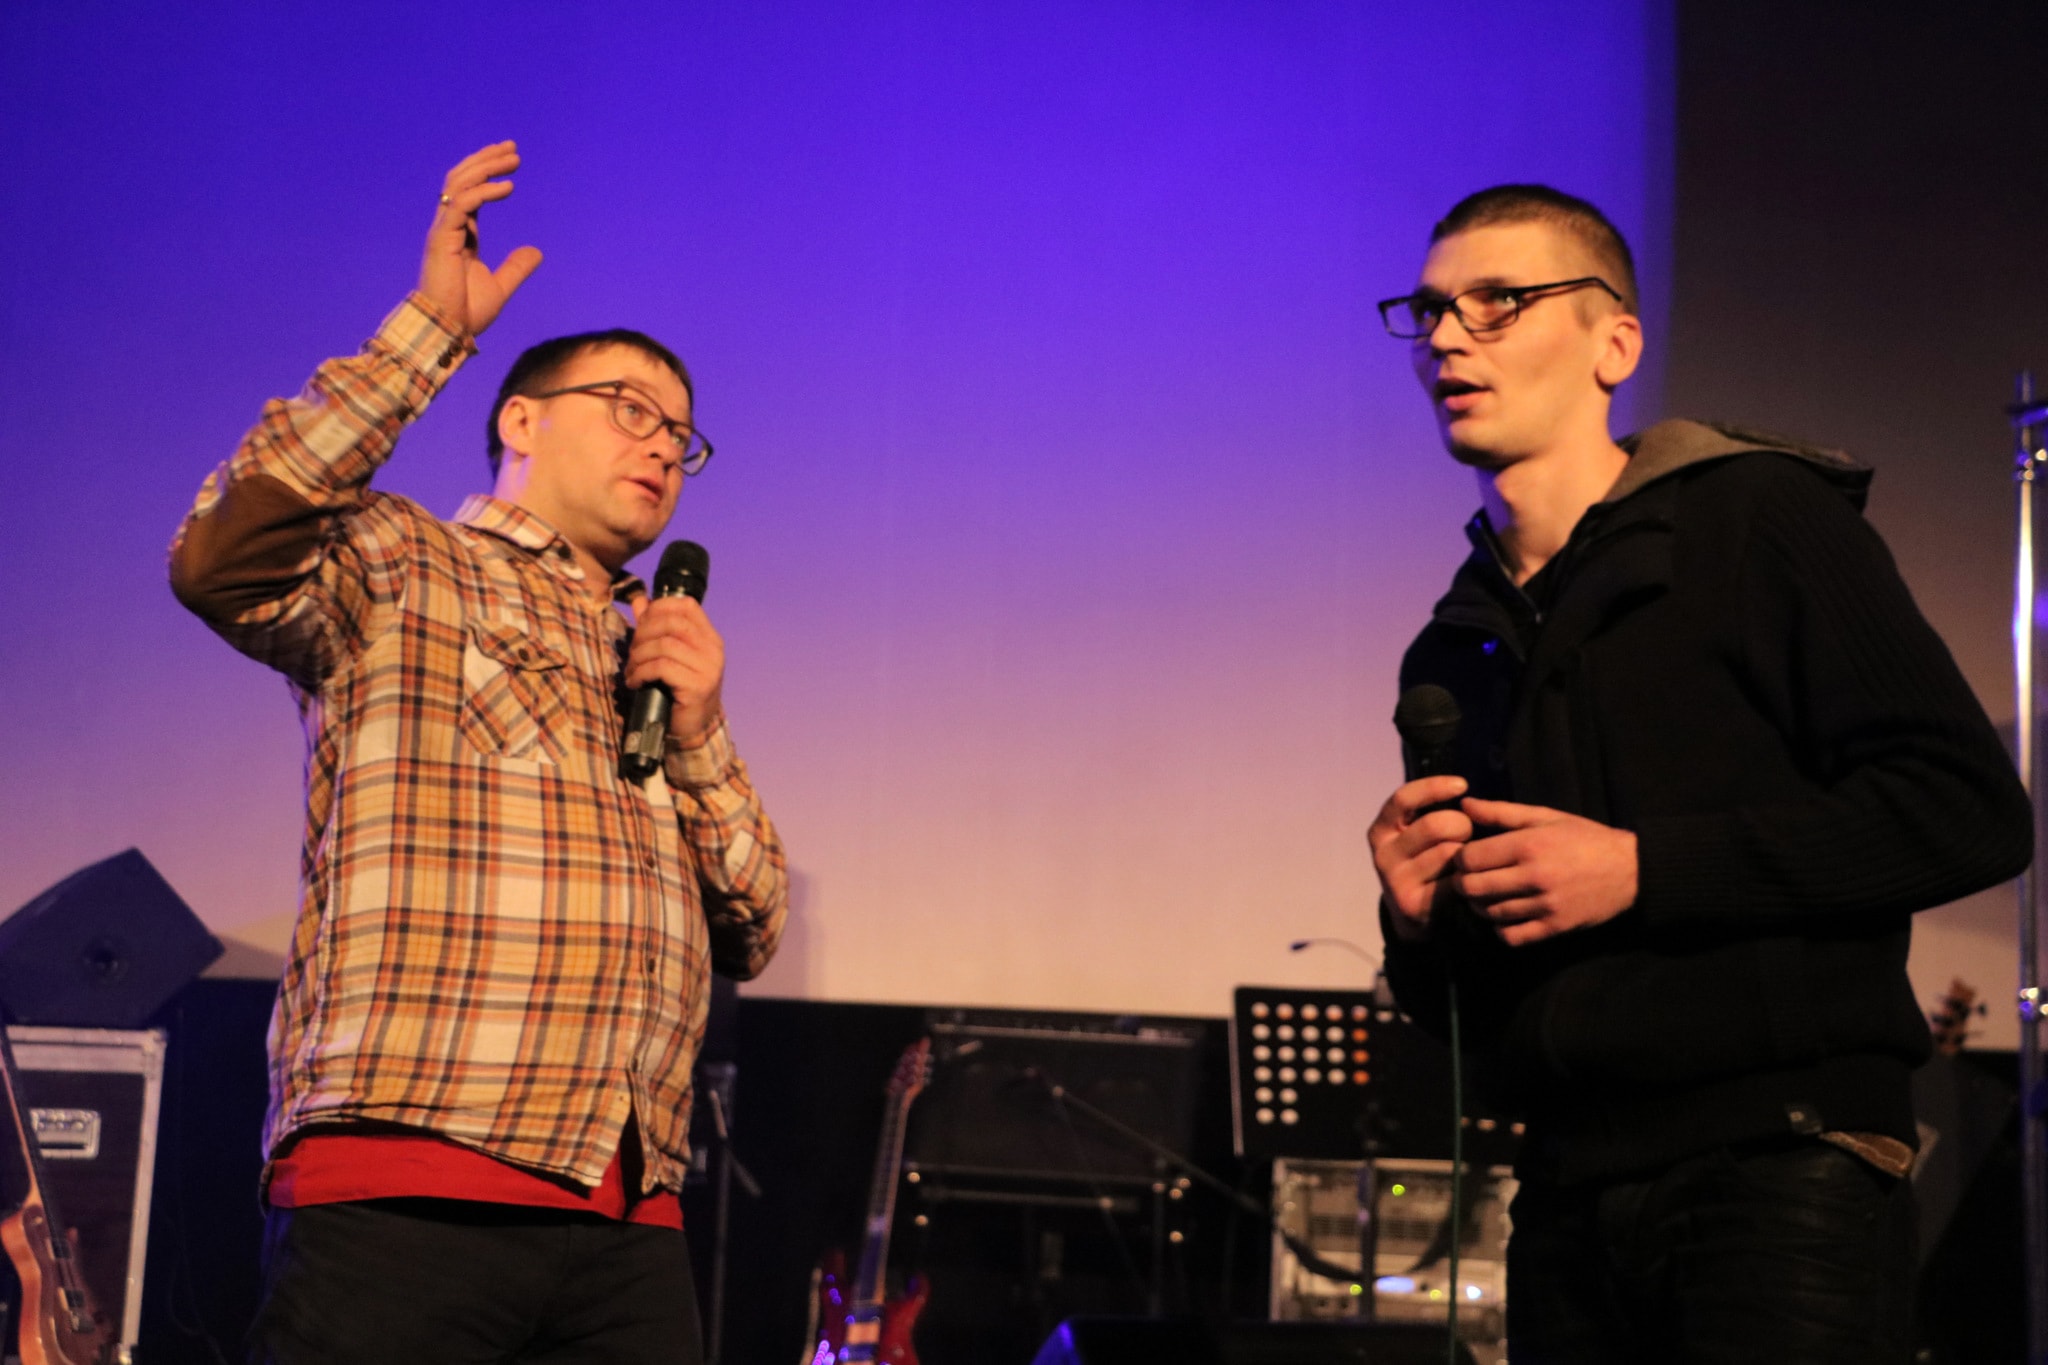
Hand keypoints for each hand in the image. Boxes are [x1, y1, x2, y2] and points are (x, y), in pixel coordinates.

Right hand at [418, 141, 542, 336]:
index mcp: (459, 234)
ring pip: (459, 184)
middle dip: (486, 160)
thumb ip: (516, 267)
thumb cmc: (466, 313)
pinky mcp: (441, 238)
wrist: (449, 331)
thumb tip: (536, 251)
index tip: (510, 158)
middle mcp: (448, 226)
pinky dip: (484, 192)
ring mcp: (442, 230)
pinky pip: (461, 204)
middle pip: (462, 180)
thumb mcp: (500, 286)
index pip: (470, 191)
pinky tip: (507, 187)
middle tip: (513, 149)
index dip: (487, 171)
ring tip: (513, 160)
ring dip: (486, 168)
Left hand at [624, 594, 724, 750]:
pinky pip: (661, 668)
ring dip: (639, 656)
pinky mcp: (697, 687)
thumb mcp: (670, 655)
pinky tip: (636, 682)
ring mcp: (708, 668)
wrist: (695, 728)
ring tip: (632, 669)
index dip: (659, 608)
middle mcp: (713, 650)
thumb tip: (640, 601)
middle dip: (643, 634)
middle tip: (632, 651)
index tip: (642, 623)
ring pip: (664, 645)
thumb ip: (656, 627)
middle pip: (671, 623)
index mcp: (709, 638)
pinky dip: (641, 673)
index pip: (686, 606)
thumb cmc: (679, 689)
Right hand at [1368, 776, 1473, 942]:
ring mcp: (1396, 881)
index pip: (1403, 799)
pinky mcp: (1413, 904)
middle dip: (1462, 825)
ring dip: (1467, 853)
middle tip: (1468, 834)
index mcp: (1380, 831)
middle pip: (1435, 825)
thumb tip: (1464, 793)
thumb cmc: (1421, 861)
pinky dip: (1469, 877)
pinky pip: (1455, 881)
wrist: (1410, 914)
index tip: (1462, 785)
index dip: (1434, 787)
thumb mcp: (1414, 834)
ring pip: (1449, 853)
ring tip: (1466, 858)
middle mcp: (1383, 855)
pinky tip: (1469, 878)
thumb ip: (1429, 812)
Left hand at [1453, 798, 1636, 945]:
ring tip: (1487, 894)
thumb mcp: (1545, 816)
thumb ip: (1502, 812)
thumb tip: (1464, 806)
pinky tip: (1506, 915)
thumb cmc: (1584, 838)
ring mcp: (1544, 906)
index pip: (1469, 858)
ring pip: (1489, 913)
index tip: (1466, 856)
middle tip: (1469, 877)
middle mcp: (1534, 877)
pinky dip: (1501, 929)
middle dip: (1463, 882)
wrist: (1631, 870)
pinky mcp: (1555, 928)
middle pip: (1472, 888)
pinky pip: (1511, 937)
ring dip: (1480, 905)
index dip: (1459, 858)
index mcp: (1528, 845)